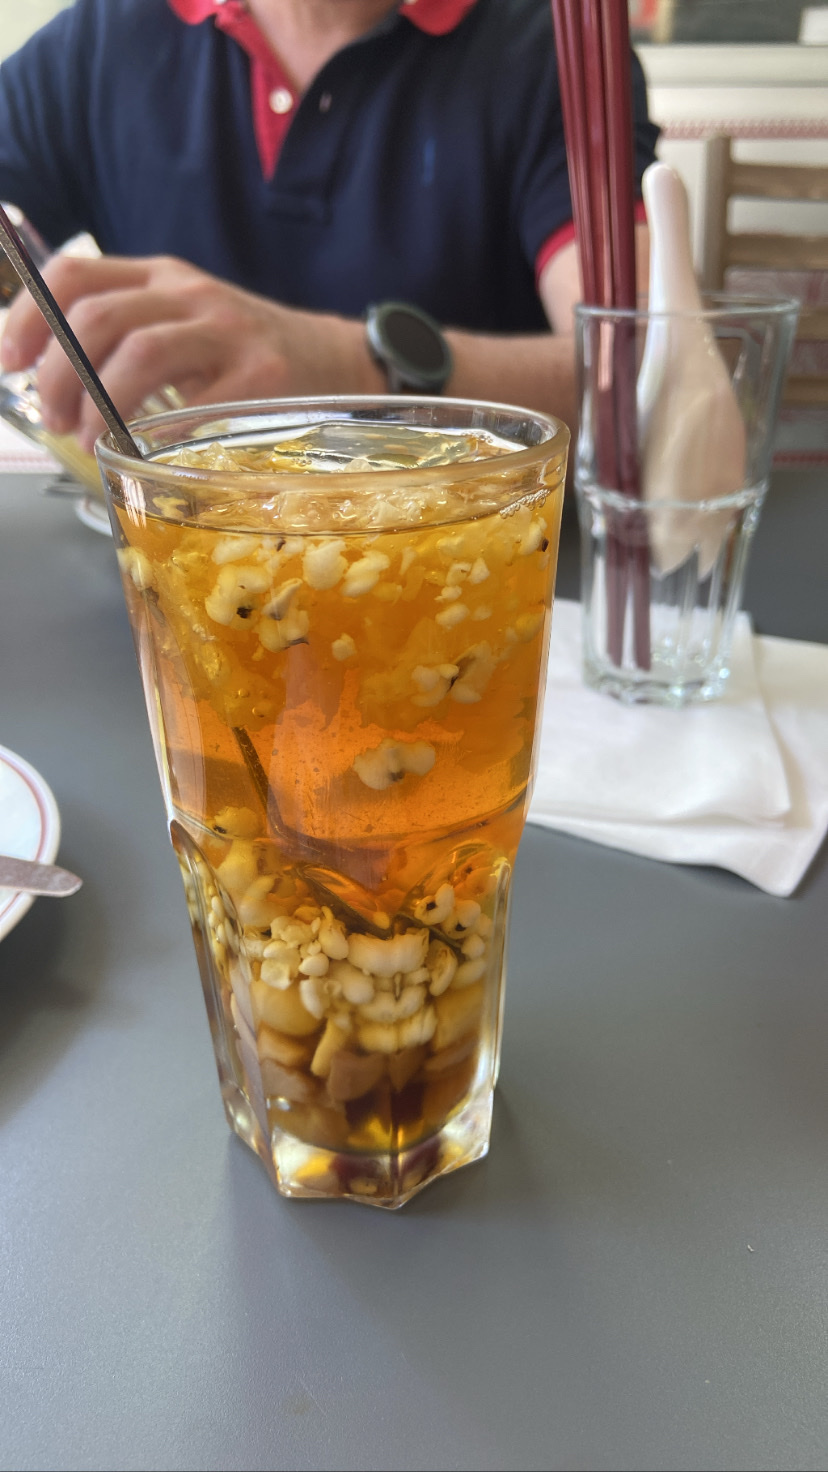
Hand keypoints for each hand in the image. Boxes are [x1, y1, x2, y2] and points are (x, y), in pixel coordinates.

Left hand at [0, 253, 381, 449]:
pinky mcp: (261, 375)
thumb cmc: (251, 359)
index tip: (10, 361)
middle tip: (54, 419)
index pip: (75, 275)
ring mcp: (227, 331)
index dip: (29, 316)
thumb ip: (129, 337)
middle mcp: (190, 294)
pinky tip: (146, 451)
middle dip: (59, 375)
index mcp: (161, 278)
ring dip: (98, 404)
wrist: (341, 364)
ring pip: (138, 353)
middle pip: (96, 317)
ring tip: (88, 440)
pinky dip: (156, 433)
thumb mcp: (186, 326)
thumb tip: (55, 380)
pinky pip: (193, 403)